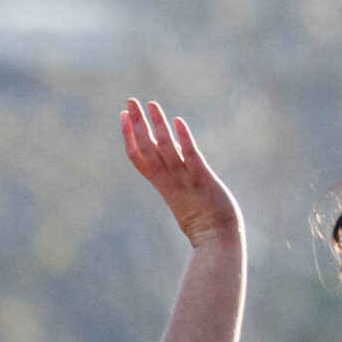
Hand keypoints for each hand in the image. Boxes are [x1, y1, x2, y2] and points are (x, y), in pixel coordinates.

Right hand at [123, 99, 241, 247]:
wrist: (218, 240)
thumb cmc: (202, 220)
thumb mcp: (182, 195)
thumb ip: (175, 176)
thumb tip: (171, 154)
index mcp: (162, 184)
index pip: (138, 157)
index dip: (128, 136)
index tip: (123, 116)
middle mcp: (169, 180)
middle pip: (147, 149)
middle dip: (138, 124)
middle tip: (130, 101)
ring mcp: (185, 180)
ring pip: (166, 149)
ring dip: (158, 126)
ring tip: (151, 104)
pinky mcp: (203, 180)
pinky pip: (191, 157)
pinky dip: (184, 139)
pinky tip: (178, 121)